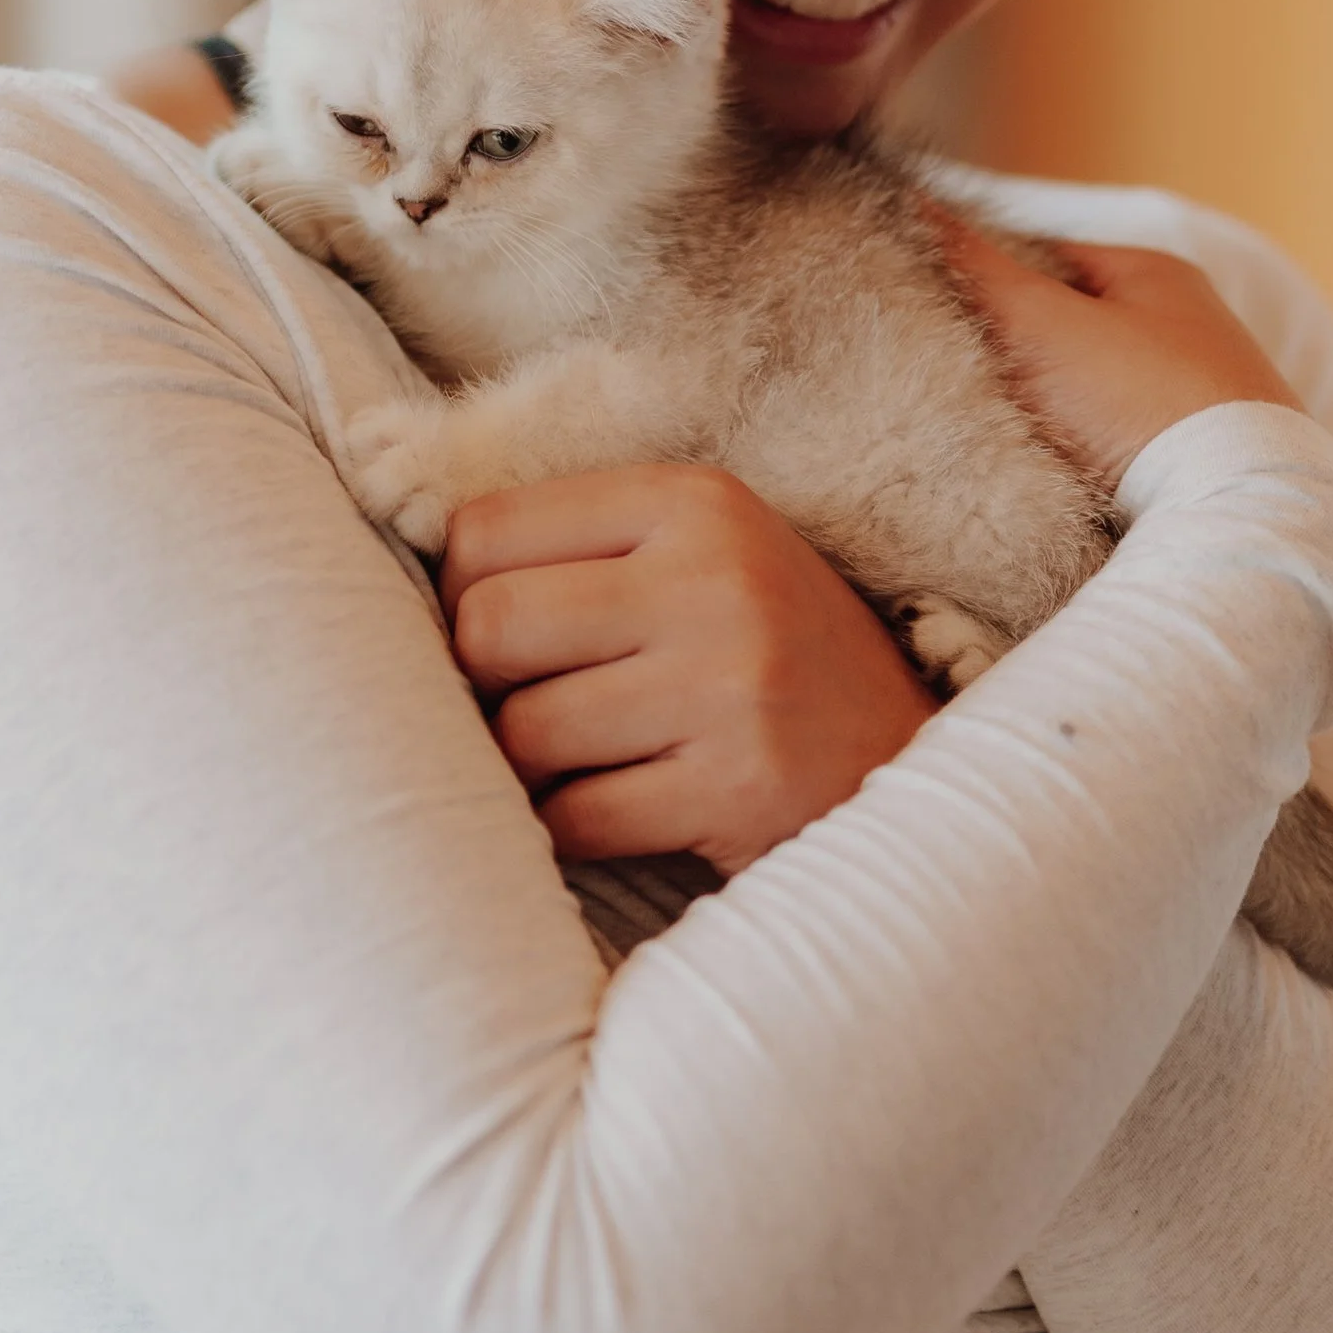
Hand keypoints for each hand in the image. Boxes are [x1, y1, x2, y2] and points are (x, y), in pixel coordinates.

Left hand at [441, 466, 933, 878]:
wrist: (921, 771)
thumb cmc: (774, 663)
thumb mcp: (704, 562)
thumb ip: (582, 554)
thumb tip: (411, 589)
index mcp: (693, 502)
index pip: (484, 533)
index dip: (464, 598)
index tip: (506, 640)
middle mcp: (713, 579)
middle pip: (489, 628)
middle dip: (484, 687)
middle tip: (529, 710)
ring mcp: (729, 685)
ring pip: (525, 733)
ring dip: (532, 771)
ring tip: (587, 766)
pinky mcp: (736, 788)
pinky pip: (575, 818)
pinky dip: (572, 829)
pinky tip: (622, 813)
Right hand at [935, 225, 1298, 491]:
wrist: (1231, 520)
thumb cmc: (1141, 404)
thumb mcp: (1042, 322)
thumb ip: (974, 265)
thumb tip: (905, 199)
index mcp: (1158, 276)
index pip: (1044, 255)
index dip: (982, 275)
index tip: (928, 305)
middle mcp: (1187, 332)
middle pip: (1065, 331)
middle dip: (1009, 353)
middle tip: (946, 376)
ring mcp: (1194, 405)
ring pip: (1084, 399)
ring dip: (1040, 417)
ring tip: (988, 435)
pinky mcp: (1193, 471)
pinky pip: (1111, 456)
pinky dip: (1074, 464)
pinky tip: (1043, 481)